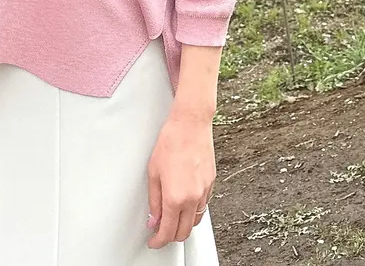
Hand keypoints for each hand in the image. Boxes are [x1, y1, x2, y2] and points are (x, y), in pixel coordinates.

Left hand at [146, 111, 214, 248]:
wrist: (190, 124)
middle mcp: (192, 197)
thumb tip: (154, 219)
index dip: (158, 241)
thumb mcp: (153, 173)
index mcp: (175, 197)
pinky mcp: (211, 182)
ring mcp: (204, 190)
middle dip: (171, 237)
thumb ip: (154, 201)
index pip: (167, 232)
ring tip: (173, 217)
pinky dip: (193, 211)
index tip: (154, 241)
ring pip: (195, 221)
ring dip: (184, 225)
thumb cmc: (171, 142)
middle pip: (184, 232)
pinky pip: (203, 205)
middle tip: (161, 232)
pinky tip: (185, 203)